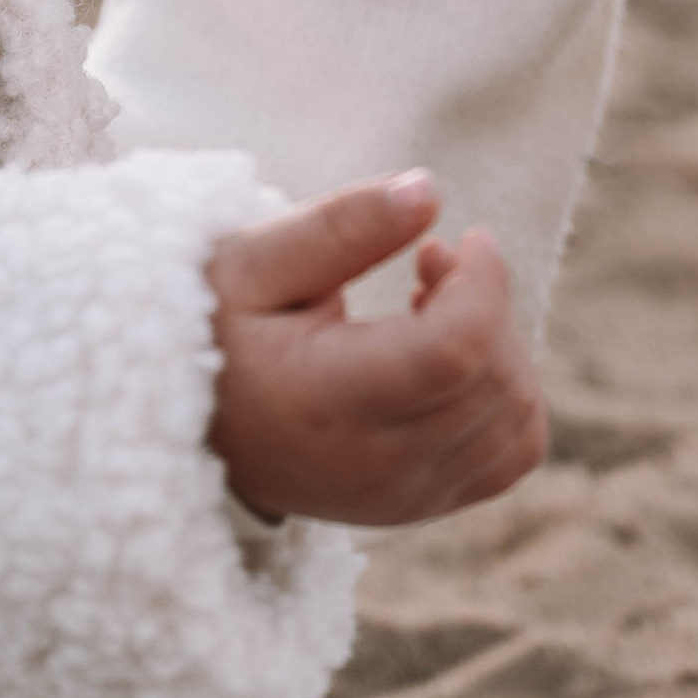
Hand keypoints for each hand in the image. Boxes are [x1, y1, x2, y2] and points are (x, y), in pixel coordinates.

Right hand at [208, 175, 547, 528]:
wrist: (182, 425)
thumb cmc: (211, 328)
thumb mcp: (253, 260)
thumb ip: (342, 225)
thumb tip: (430, 191)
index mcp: (323, 402)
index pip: (456, 352)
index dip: (485, 285)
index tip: (464, 237)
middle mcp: (372, 467)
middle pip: (495, 385)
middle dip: (491, 306)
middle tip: (435, 259)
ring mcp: (400, 498)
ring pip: (516, 425)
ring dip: (503, 351)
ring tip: (438, 305)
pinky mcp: (416, 507)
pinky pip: (507, 459)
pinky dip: (505, 399)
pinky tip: (454, 357)